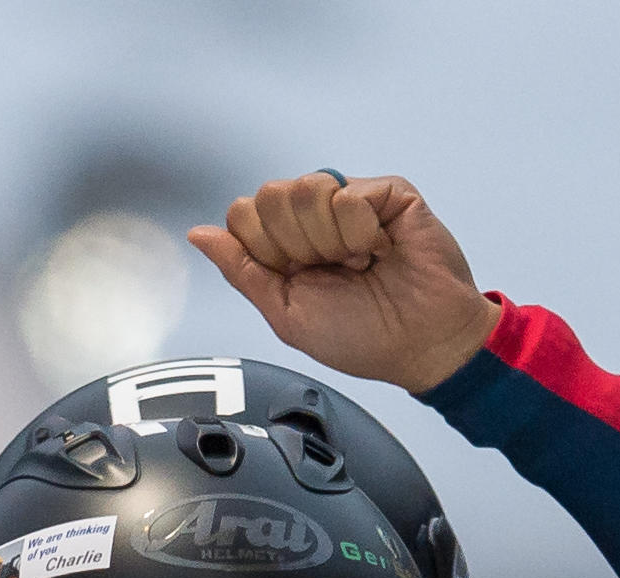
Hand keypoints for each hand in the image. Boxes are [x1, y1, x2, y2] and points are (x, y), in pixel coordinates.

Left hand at [188, 172, 499, 392]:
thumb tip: (197, 233)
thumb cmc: (364, 338)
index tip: (298, 279)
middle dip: (295, 246)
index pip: (243, 214)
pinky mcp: (387, 193)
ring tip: (359, 262)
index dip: (265, 251)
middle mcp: (315, 215)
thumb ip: (241, 270)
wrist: (423, 346)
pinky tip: (382, 251)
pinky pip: (348, 195)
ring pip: (306, 188)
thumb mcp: (287, 314)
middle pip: (268, 196)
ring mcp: (351, 199)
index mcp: (287, 242)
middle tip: (333, 271)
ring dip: (331, 241)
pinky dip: (362, 234)